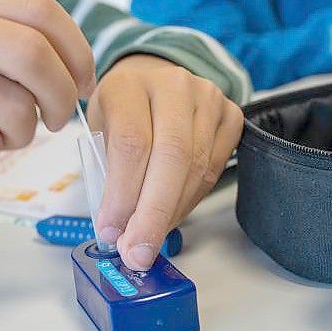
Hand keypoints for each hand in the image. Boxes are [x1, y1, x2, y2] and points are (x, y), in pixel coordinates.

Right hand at [0, 0, 95, 211]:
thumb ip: (7, 40)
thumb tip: (80, 72)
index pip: (41, 9)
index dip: (76, 51)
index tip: (83, 83)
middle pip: (34, 55)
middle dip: (62, 97)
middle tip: (58, 119)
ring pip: (14, 107)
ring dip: (23, 133)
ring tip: (3, 134)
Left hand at [87, 55, 243, 270]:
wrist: (153, 79)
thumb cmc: (121, 110)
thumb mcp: (100, 129)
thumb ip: (107, 171)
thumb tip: (118, 231)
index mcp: (129, 84)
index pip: (132, 144)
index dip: (123, 195)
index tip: (111, 232)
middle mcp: (174, 85)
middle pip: (171, 157)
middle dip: (153, 214)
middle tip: (137, 252)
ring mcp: (208, 97)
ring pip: (197, 167)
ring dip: (172, 212)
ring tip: (150, 238)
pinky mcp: (231, 114)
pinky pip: (215, 168)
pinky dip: (191, 200)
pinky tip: (170, 214)